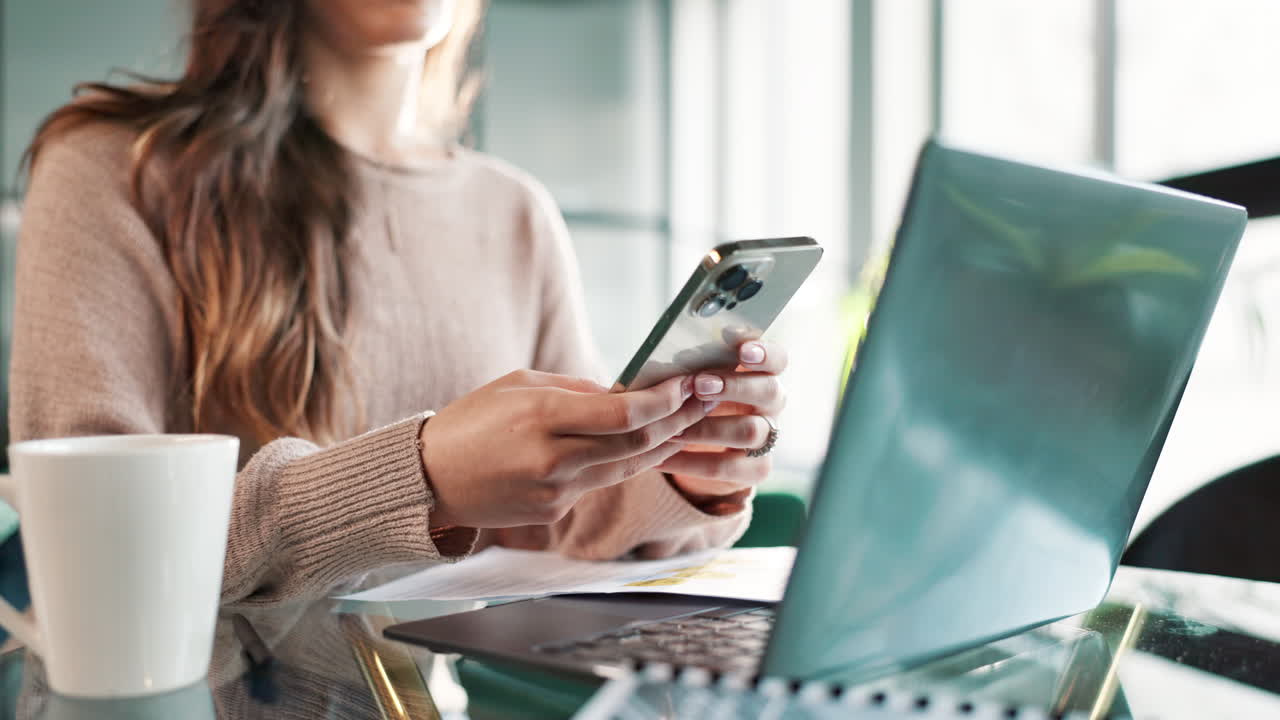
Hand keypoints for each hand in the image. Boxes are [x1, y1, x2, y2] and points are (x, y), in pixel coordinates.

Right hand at [420, 370, 708, 527]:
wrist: (430, 479)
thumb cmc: (473, 421)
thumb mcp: (520, 386)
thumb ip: (576, 390)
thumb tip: (626, 391)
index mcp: (542, 416)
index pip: (624, 412)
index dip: (665, 399)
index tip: (688, 383)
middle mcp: (553, 458)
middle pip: (637, 442)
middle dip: (678, 420)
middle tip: (704, 400)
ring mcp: (556, 491)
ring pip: (628, 467)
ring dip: (662, 444)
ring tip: (687, 422)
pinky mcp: (554, 513)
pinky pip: (600, 484)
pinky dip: (624, 463)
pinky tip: (641, 446)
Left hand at [660, 340, 787, 500]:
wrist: (699, 445)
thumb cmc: (695, 396)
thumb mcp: (696, 378)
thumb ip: (694, 367)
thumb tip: (667, 359)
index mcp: (763, 373)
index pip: (778, 359)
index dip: (764, 353)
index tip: (742, 350)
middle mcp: (771, 404)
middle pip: (769, 392)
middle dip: (733, 387)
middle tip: (699, 385)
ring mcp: (768, 437)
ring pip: (750, 432)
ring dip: (709, 428)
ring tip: (674, 429)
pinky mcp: (756, 468)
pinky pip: (727, 467)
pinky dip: (691, 463)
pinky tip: (661, 458)